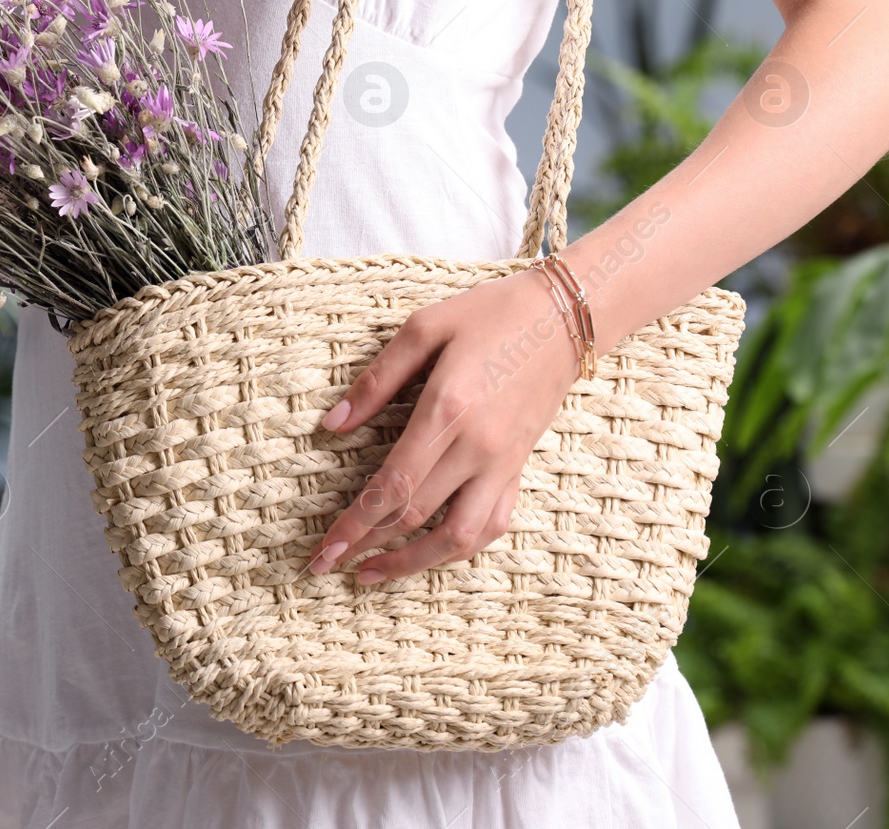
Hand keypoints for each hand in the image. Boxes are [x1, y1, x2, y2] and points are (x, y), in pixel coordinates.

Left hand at [308, 268, 581, 582]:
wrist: (564, 318)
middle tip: (326, 566)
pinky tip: (428, 554)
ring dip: (412, 563)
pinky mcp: (519, 468)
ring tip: (373, 573)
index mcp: (447, 409)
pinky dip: (458, 549)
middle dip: (365, 546)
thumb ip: (376, 380)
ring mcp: (503, 463)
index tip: (324, 549)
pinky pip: (491, 525)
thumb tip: (331, 424)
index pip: (393, 484)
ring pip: (457, 537)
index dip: (354, 523)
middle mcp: (477, 447)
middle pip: (415, 516)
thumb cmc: (489, 314)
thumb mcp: (423, 328)